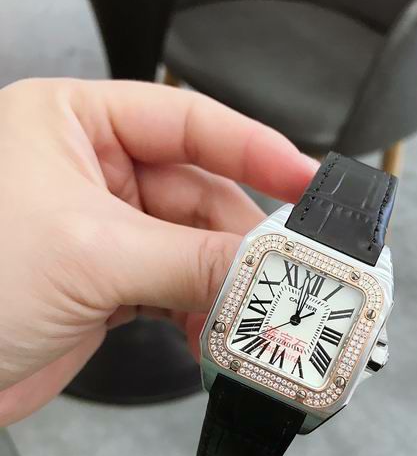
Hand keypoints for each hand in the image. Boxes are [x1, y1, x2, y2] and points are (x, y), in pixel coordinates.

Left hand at [0, 78, 318, 424]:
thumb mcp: (91, 255)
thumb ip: (189, 259)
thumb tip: (268, 267)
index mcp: (71, 125)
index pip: (184, 120)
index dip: (251, 146)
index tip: (305, 176)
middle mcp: (90, 171)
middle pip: (197, 194)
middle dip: (239, 241)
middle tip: (283, 274)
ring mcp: (103, 231)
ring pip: (191, 249)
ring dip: (222, 285)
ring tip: (248, 315)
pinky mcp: (108, 283)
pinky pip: (175, 289)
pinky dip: (200, 313)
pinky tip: (213, 335)